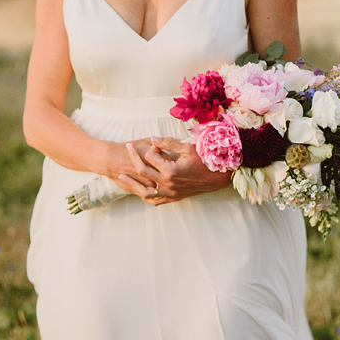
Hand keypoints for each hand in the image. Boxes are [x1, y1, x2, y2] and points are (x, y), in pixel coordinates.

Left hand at [113, 138, 231, 204]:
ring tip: (121, 176)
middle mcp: (168, 184)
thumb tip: (152, 139)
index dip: (151, 147)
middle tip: (128, 148)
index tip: (155, 143)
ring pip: (144, 190)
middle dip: (133, 158)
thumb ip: (168, 143)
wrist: (218, 177)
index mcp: (171, 170)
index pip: (151, 156)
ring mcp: (170, 193)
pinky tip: (139, 189)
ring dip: (132, 183)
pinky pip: (155, 200)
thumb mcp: (188, 148)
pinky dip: (145, 195)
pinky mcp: (174, 198)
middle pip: (143, 171)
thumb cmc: (205, 160)